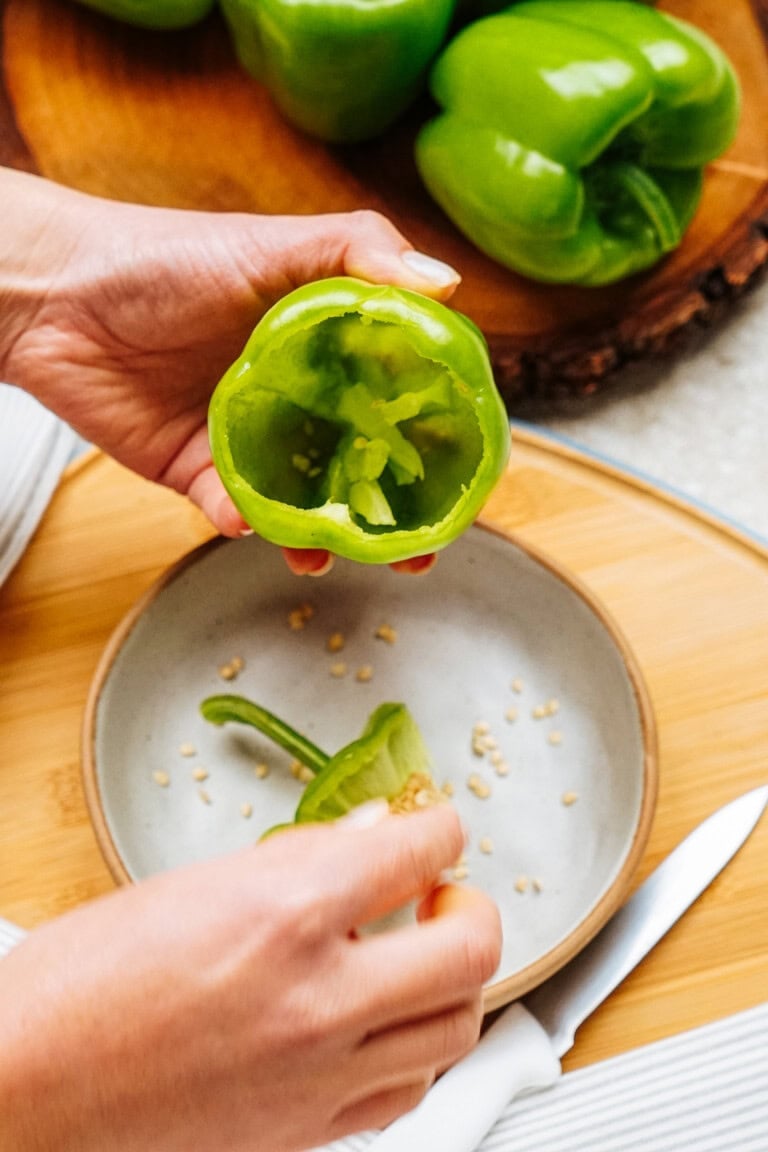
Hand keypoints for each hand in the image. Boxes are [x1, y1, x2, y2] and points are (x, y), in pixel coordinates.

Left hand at [0, 169, 460, 574]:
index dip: (436, 440)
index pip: (399, 399)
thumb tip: (451, 284)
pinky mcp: (196, 471)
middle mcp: (297, 398)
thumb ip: (359, 254)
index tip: (466, 478)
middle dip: (391, 515)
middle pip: (361, 466)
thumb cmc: (166, 257)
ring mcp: (250, 439)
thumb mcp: (273, 242)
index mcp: (328, 347)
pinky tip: (247, 520)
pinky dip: (244, 522)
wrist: (57, 295)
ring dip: (324, 537)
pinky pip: (232, 509)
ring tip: (334, 554)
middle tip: (417, 553)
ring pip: (304, 502)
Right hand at [0, 805, 500, 1151]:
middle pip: (469, 947)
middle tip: (445, 894)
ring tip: (424, 957)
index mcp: (288, 912)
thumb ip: (298, 860)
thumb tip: (365, 838)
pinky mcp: (306, 1131)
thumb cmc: (79, 983)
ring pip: (455, 1029)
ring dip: (455, 982)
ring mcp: (319, 1074)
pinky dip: (418, 1050)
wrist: (25, 1088)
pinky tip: (390, 1026)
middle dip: (471, 906)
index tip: (437, 827)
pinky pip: (406, 1092)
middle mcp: (320, 997)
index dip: (439, 827)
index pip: (417, 851)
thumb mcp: (193, 884)